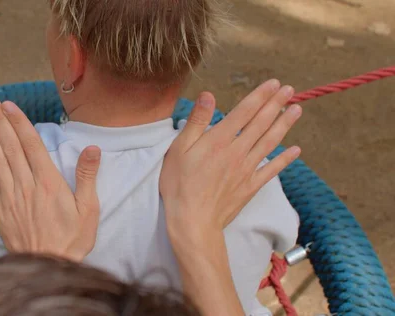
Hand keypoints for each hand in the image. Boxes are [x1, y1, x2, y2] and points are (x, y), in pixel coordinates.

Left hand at [0, 96, 101, 261]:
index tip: (9, 105)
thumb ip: (87, 176)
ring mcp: (10, 197)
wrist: (47, 268)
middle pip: (10, 147)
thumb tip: (92, 148)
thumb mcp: (88, 209)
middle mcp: (26, 185)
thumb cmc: (71, 239)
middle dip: (0, 121)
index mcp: (49, 182)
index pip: (31, 144)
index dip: (19, 122)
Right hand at [160, 79, 300, 315]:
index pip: (244, 112)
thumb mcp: (179, 150)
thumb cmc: (180, 185)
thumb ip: (196, 122)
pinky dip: (284, 159)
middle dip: (276, 104)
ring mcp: (246, 169)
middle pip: (261, 123)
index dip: (260, 96)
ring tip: (297, 109)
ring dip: (285, 124)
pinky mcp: (250, 186)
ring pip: (270, 142)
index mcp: (219, 140)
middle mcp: (237, 151)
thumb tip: (208, 95)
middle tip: (290, 89)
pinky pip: (272, 170)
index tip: (274, 84)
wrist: (193, 221)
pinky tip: (295, 150)